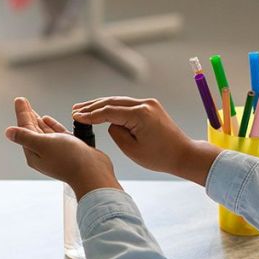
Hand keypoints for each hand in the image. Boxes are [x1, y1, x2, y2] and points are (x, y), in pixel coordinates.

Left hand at [5, 97, 121, 199]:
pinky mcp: (69, 149)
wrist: (92, 172)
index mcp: (34, 153)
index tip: (19, 100)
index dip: (22, 113)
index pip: (24, 128)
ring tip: (33, 110)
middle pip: (32, 130)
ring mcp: (56, 151)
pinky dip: (51, 126)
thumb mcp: (43, 144)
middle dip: (28, 115)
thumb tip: (8, 132)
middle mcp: (43, 153)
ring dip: (37, 120)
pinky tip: (48, 119)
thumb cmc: (69, 160)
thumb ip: (25, 137)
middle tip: (23, 101)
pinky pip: (56, 134)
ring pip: (43, 132)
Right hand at [72, 97, 220, 184]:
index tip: (76, 117)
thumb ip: (117, 133)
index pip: (109, 112)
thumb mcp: (132, 149)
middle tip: (75, 109)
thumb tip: (111, 123)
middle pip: (112, 102)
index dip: (91, 115)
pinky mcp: (150, 107)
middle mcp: (145, 104)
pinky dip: (113, 107)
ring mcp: (149, 103)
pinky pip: (127, 104)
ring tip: (84, 108)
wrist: (183, 154)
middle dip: (92, 106)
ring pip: (119, 101)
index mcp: (140, 115)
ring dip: (101, 105)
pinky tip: (102, 110)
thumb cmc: (160, 157)